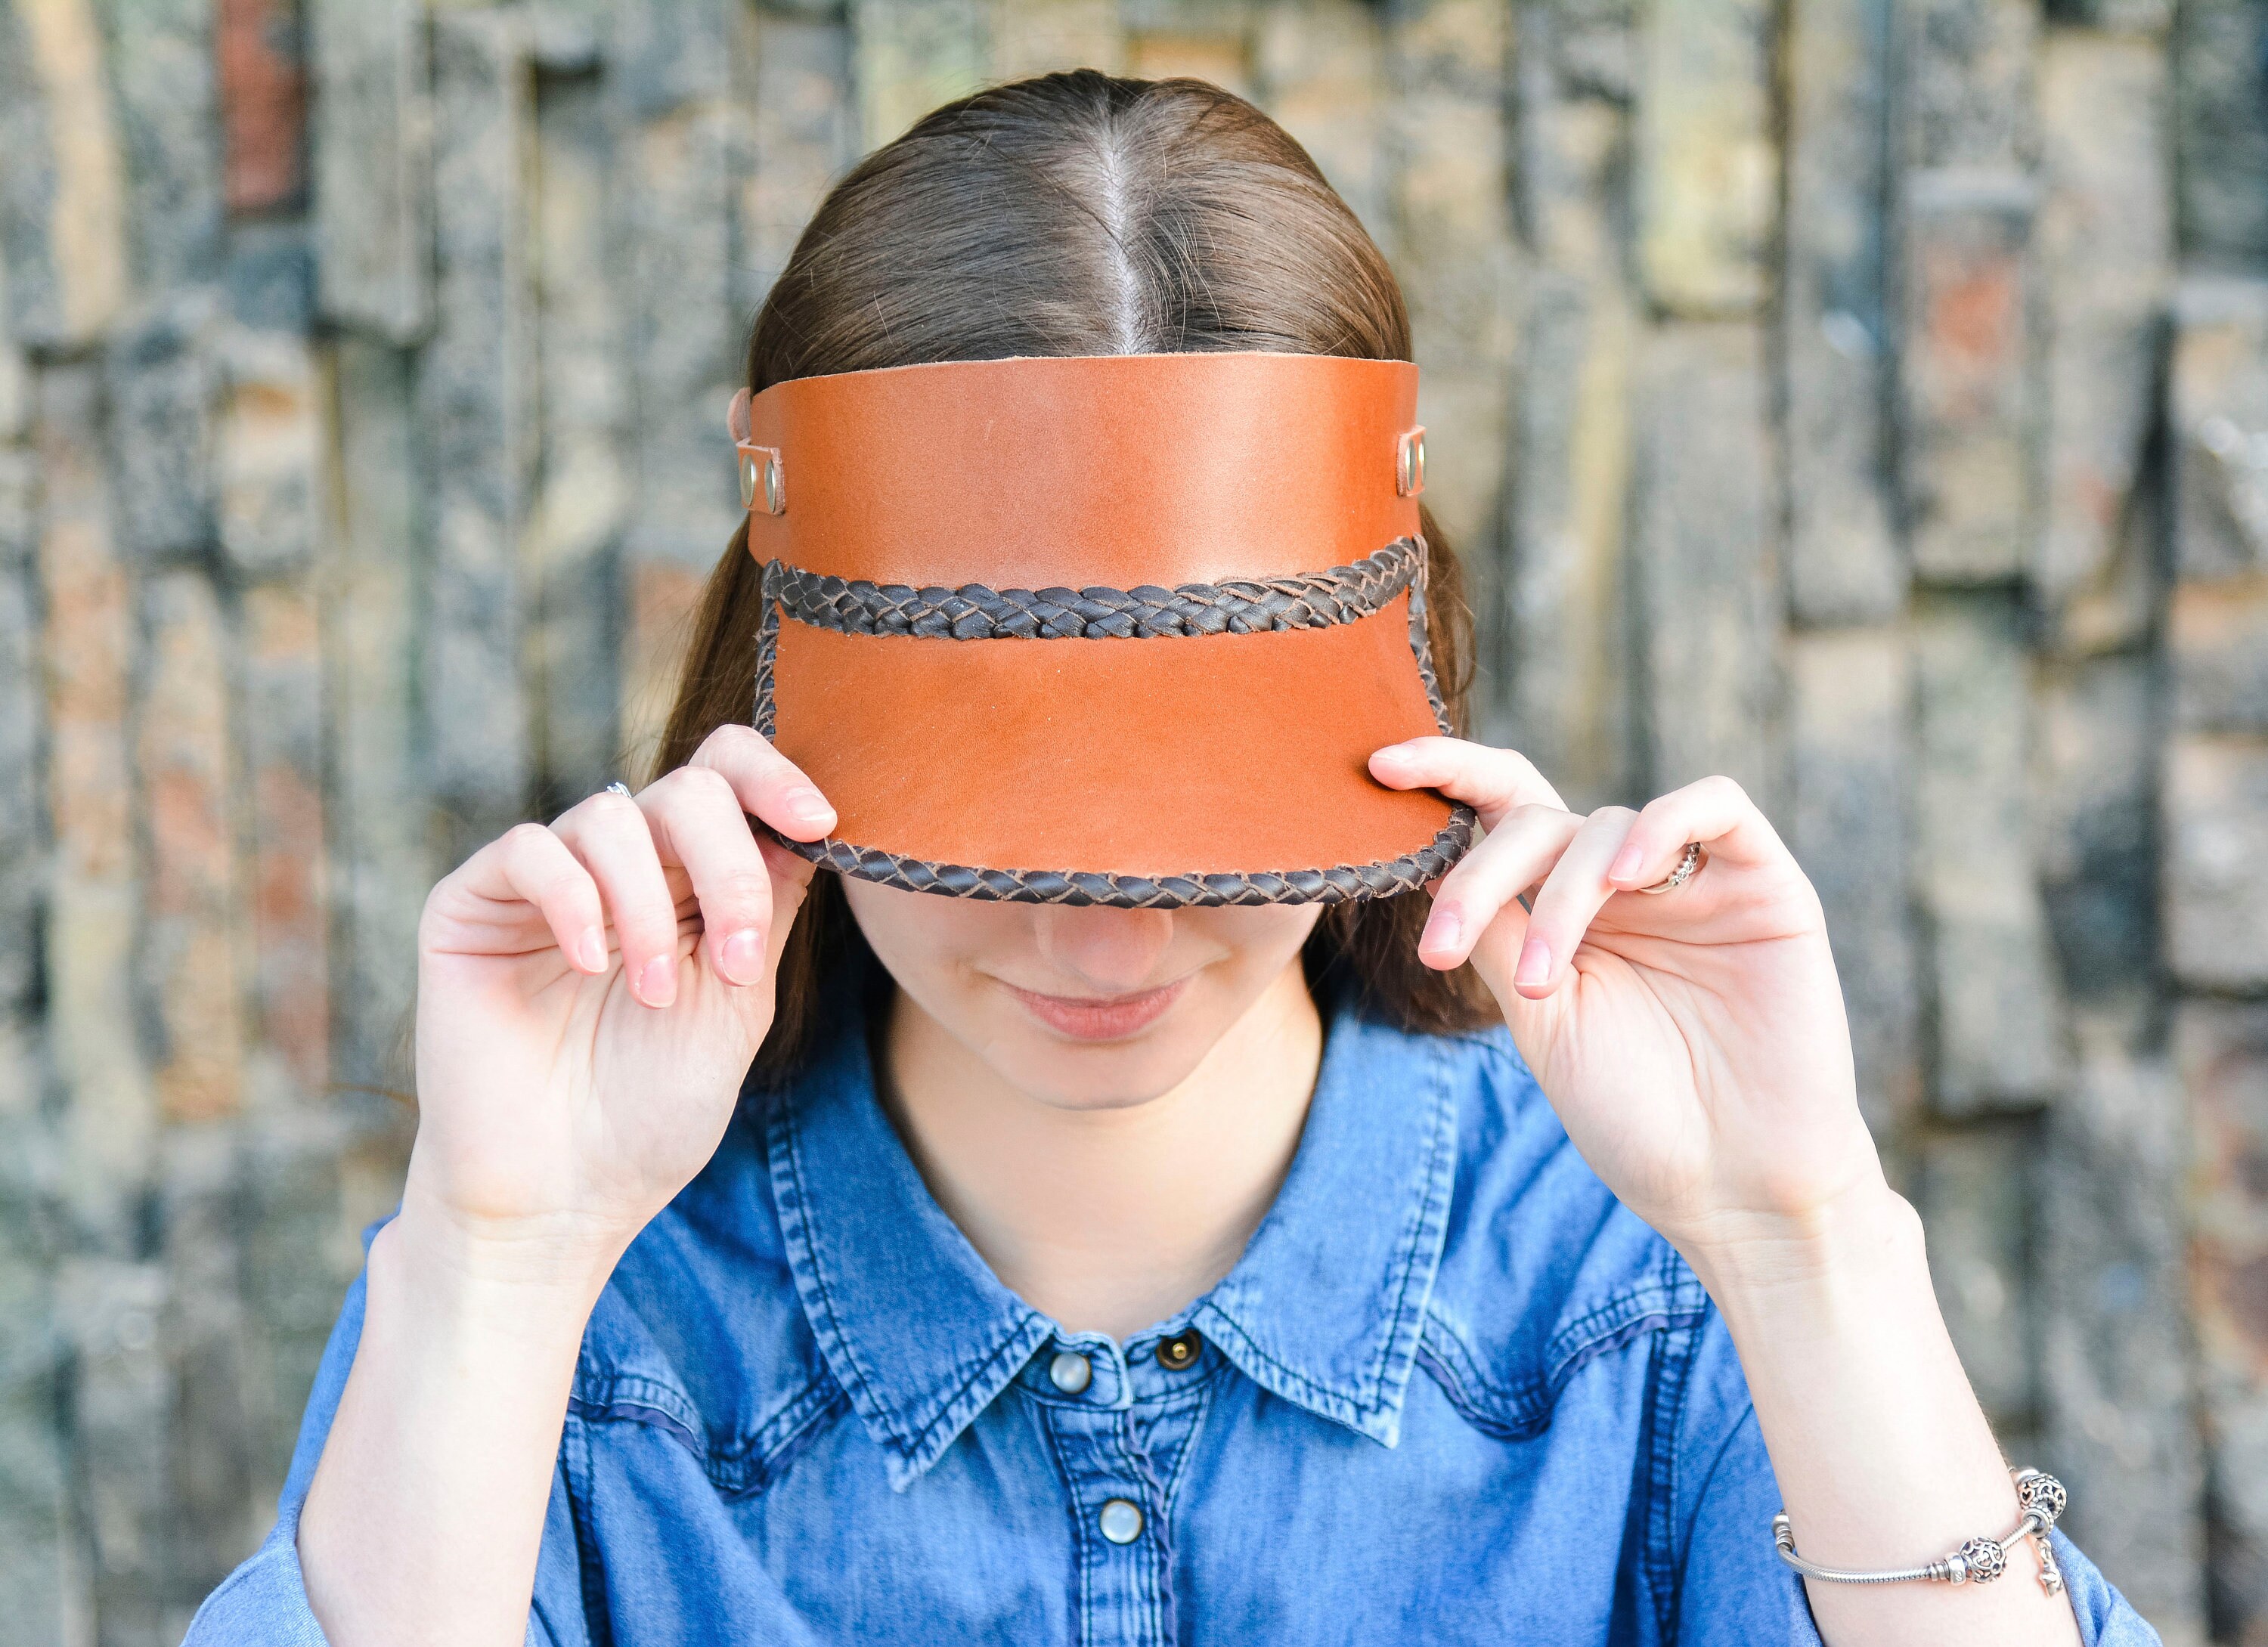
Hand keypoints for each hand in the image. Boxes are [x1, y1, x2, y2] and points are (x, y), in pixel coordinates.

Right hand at [403, 724, 835, 1281]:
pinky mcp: (471, 906)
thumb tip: (809, 820)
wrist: (560, 1199)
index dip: (776, 777)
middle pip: (686, 790)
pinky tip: (588, 965)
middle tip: (737, 959)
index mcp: (688, 882)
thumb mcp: (738, 1004)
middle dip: (728, 865)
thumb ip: (767, 908)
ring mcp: (543, 883)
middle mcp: (620, 868)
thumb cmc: (650, 1114)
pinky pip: (529, 850)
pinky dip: (574, 901)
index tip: (820, 821)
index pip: (728, 778)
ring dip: (650, 908)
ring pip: (611, 815)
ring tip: (653, 996)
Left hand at [1370, 739, 1885, 1263]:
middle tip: (1444, 945)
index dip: (1446, 777)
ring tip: (1542, 982)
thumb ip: (1494, 933)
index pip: (1504, 816)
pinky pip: (1717, 806)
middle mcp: (1628, 887)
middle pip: (1538, 821)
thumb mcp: (1540, 1019)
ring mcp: (1696, 882)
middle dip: (1478, 873)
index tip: (1379, 771)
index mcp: (1567, 913)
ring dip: (1559, 894)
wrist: (1735, 1190)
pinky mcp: (1767, 885)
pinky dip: (1661, 825)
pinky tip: (1627, 878)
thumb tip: (1422, 856)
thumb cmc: (1637, 1119)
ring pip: (1607, 821)